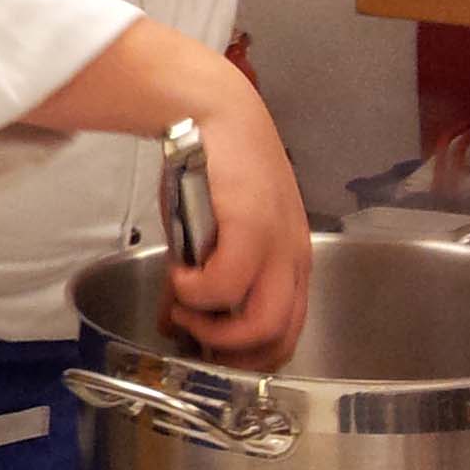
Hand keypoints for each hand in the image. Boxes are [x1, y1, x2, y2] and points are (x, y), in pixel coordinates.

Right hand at [168, 82, 312, 364]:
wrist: (214, 114)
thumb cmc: (212, 169)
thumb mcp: (210, 233)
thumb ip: (200, 277)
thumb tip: (176, 321)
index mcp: (291, 261)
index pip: (287, 334)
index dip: (247, 356)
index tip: (209, 351)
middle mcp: (294, 258)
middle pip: (280, 340)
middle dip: (230, 353)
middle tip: (192, 334)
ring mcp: (278, 245)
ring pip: (263, 324)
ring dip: (214, 329)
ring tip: (184, 307)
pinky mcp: (253, 228)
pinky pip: (226, 285)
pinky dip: (195, 292)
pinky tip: (178, 275)